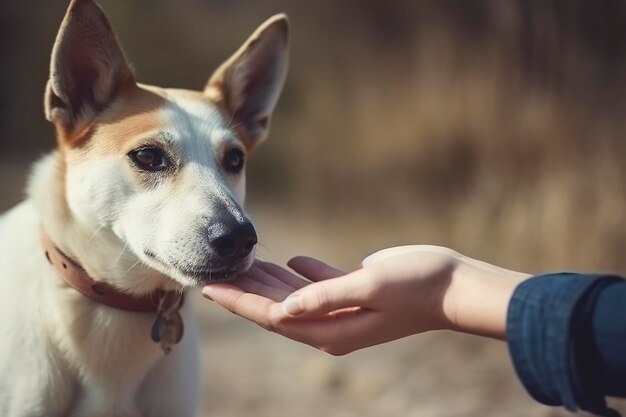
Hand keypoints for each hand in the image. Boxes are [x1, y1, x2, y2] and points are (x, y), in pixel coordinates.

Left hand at [202, 246, 528, 354]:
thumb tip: (283, 307)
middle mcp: (331, 324)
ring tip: (236, 265)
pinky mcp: (354, 294)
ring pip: (293, 297)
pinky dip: (296, 275)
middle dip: (243, 292)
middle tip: (210, 273)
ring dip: (265, 282)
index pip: (272, 317)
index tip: (208, 287)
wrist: (453, 285)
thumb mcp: (371, 286)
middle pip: (276, 308)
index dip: (239, 302)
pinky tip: (281, 261)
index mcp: (331, 329)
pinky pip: (316, 285)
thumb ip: (326, 295)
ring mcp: (342, 310)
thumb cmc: (417, 284)